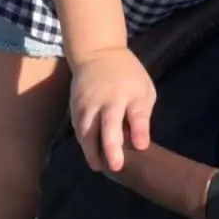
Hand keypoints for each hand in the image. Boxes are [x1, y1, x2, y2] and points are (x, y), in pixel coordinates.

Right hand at [70, 47, 155, 172]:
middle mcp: (108, 98)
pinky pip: (79, 130)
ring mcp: (89, 102)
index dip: (139, 130)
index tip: (141, 146)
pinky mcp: (75, 107)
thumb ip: (142, 114)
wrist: (97, 52)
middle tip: (115, 167)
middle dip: (111, 146)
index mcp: (130, 92)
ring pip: (88, 131)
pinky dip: (84, 144)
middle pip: (108, 124)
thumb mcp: (143, 88)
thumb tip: (140, 144)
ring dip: (92, 151)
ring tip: (100, 167)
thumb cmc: (127, 75)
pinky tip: (92, 155)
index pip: (136, 112)